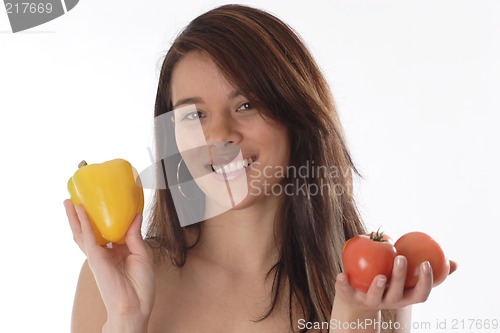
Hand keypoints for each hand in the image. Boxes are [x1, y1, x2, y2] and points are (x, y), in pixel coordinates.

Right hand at [64, 200, 154, 326]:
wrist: (135, 306)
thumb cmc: (141, 286)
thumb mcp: (142, 254)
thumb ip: (136, 235)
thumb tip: (136, 215)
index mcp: (117, 251)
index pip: (108, 231)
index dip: (104, 218)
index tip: (104, 203)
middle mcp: (105, 252)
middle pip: (90, 231)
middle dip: (81, 216)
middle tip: (76, 199)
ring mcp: (98, 256)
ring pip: (82, 234)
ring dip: (74, 218)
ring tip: (69, 202)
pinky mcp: (95, 259)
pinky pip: (88, 238)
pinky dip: (83, 224)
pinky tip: (79, 212)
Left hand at [332, 256, 457, 316]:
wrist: (357, 298)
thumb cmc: (388, 281)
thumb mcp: (407, 276)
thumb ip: (429, 269)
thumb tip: (455, 262)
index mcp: (404, 296)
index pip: (419, 294)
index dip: (424, 282)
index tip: (426, 263)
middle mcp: (388, 301)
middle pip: (397, 294)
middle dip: (401, 278)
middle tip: (401, 258)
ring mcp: (369, 301)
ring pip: (375, 296)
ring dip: (378, 286)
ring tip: (380, 275)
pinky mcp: (351, 297)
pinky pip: (346, 291)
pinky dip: (343, 284)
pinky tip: (341, 274)